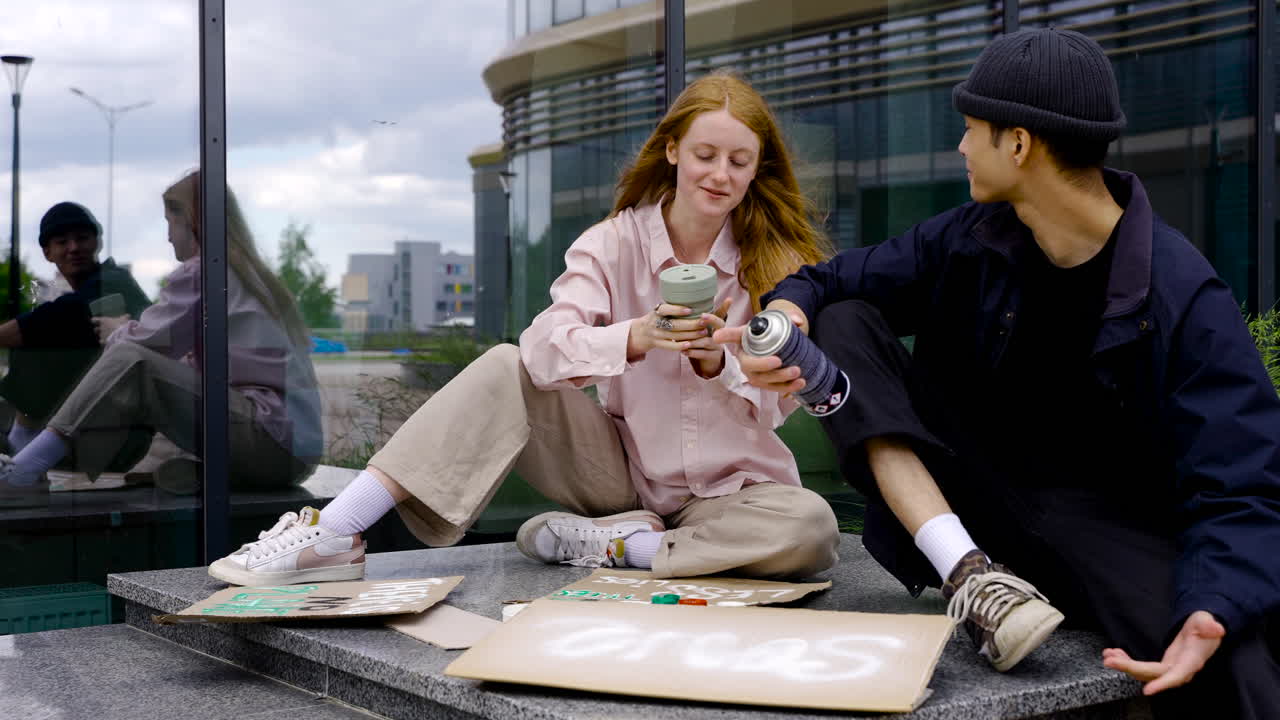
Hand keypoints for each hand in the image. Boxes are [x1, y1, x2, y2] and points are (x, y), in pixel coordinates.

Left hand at [92, 314, 130, 343]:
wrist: (123, 336)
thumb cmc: (122, 325)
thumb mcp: (125, 319)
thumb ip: (125, 317)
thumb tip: (128, 315)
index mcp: (103, 321)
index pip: (94, 320)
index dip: (94, 321)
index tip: (96, 322)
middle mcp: (100, 328)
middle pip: (95, 329)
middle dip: (98, 330)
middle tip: (104, 330)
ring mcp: (101, 335)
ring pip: (99, 336)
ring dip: (102, 336)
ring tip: (107, 337)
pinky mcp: (103, 342)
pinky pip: (101, 342)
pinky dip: (104, 342)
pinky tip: (108, 342)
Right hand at [627, 302, 708, 360]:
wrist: (640, 332)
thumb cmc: (656, 318)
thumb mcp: (660, 310)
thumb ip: (672, 307)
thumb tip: (696, 300)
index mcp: (656, 312)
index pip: (665, 309)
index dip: (677, 310)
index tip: (690, 310)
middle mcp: (655, 323)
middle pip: (674, 325)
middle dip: (691, 324)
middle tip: (704, 322)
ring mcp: (656, 335)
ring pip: (675, 336)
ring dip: (691, 335)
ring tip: (704, 332)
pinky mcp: (658, 344)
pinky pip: (670, 346)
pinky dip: (680, 346)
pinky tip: (691, 344)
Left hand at [684, 298, 731, 377]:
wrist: (705, 361)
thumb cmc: (699, 341)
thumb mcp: (697, 328)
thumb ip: (693, 319)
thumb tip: (681, 307)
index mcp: (716, 325)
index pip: (721, 314)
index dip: (722, 308)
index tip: (719, 305)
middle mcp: (720, 334)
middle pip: (720, 325)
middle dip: (711, 320)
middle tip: (701, 317)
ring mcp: (718, 346)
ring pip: (707, 341)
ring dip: (694, 340)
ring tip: (682, 339)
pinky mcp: (714, 357)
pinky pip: (703, 354)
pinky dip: (692, 352)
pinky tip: (683, 351)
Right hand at [712, 304, 808, 394]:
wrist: (776, 345)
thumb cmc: (770, 331)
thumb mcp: (777, 321)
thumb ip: (788, 317)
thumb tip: (798, 321)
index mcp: (742, 339)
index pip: (731, 335)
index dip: (724, 336)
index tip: (716, 337)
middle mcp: (744, 358)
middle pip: (749, 366)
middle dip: (764, 366)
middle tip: (780, 361)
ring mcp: (753, 373)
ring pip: (763, 380)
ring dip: (780, 379)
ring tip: (798, 373)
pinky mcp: (763, 383)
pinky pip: (773, 388)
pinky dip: (788, 387)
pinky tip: (800, 383)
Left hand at [1102, 611, 1224, 695]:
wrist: (1203, 630)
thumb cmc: (1204, 625)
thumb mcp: (1206, 621)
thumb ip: (1209, 625)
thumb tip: (1217, 628)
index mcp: (1192, 660)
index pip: (1178, 675)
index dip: (1163, 683)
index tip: (1148, 691)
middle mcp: (1180, 668)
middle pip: (1154, 674)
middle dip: (1131, 669)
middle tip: (1109, 661)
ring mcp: (1170, 669)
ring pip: (1145, 673)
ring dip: (1125, 666)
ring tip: (1108, 656)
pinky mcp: (1162, 666)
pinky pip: (1142, 668)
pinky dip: (1126, 661)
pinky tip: (1114, 653)